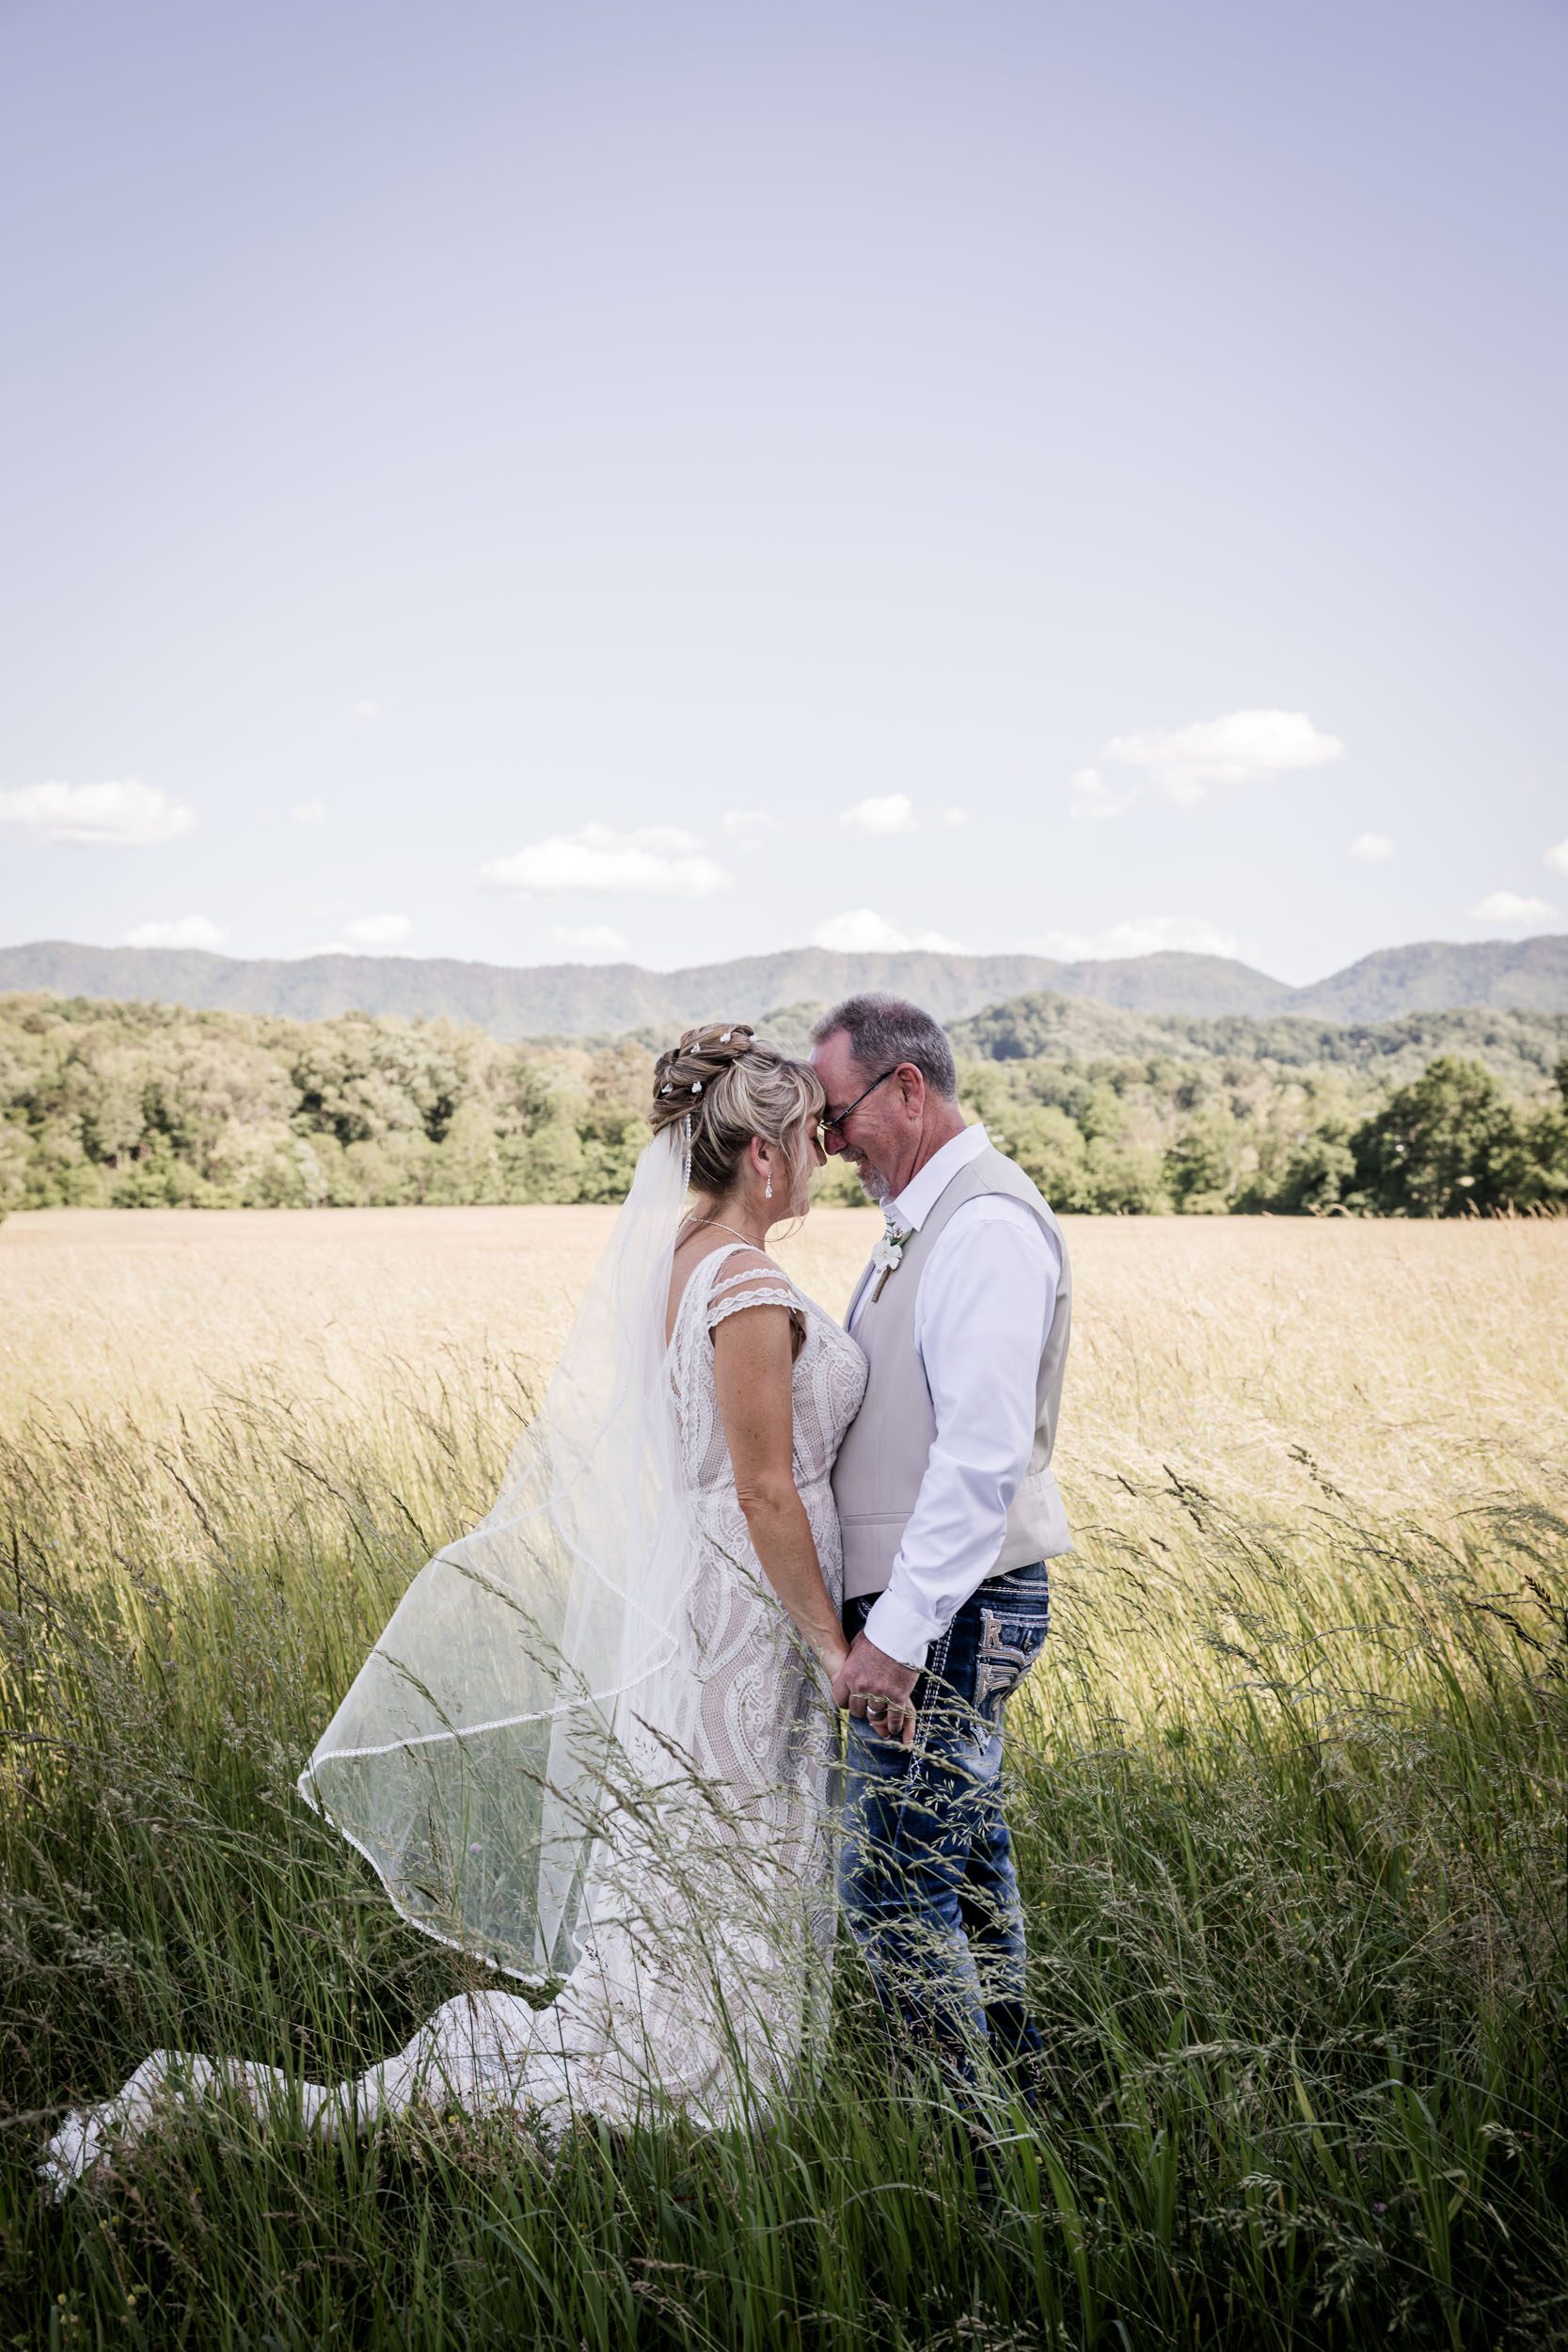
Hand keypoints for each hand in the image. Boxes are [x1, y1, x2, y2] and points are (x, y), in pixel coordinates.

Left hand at [831, 1631, 918, 1748]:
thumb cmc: (879, 1635)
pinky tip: (894, 1728)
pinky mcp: (897, 1695)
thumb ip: (852, 1659)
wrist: (899, 1632)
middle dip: (862, 1710)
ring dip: (878, 1717)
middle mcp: (861, 1687)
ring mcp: (879, 1693)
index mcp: (848, 1675)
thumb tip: (850, 1660)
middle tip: (869, 1707)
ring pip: (874, 1715)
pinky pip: (893, 1717)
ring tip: (883, 1720)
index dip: (847, 1702)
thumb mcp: (857, 1645)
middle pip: (856, 1711)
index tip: (853, 1702)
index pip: (840, 1700)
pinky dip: (894, 1724)